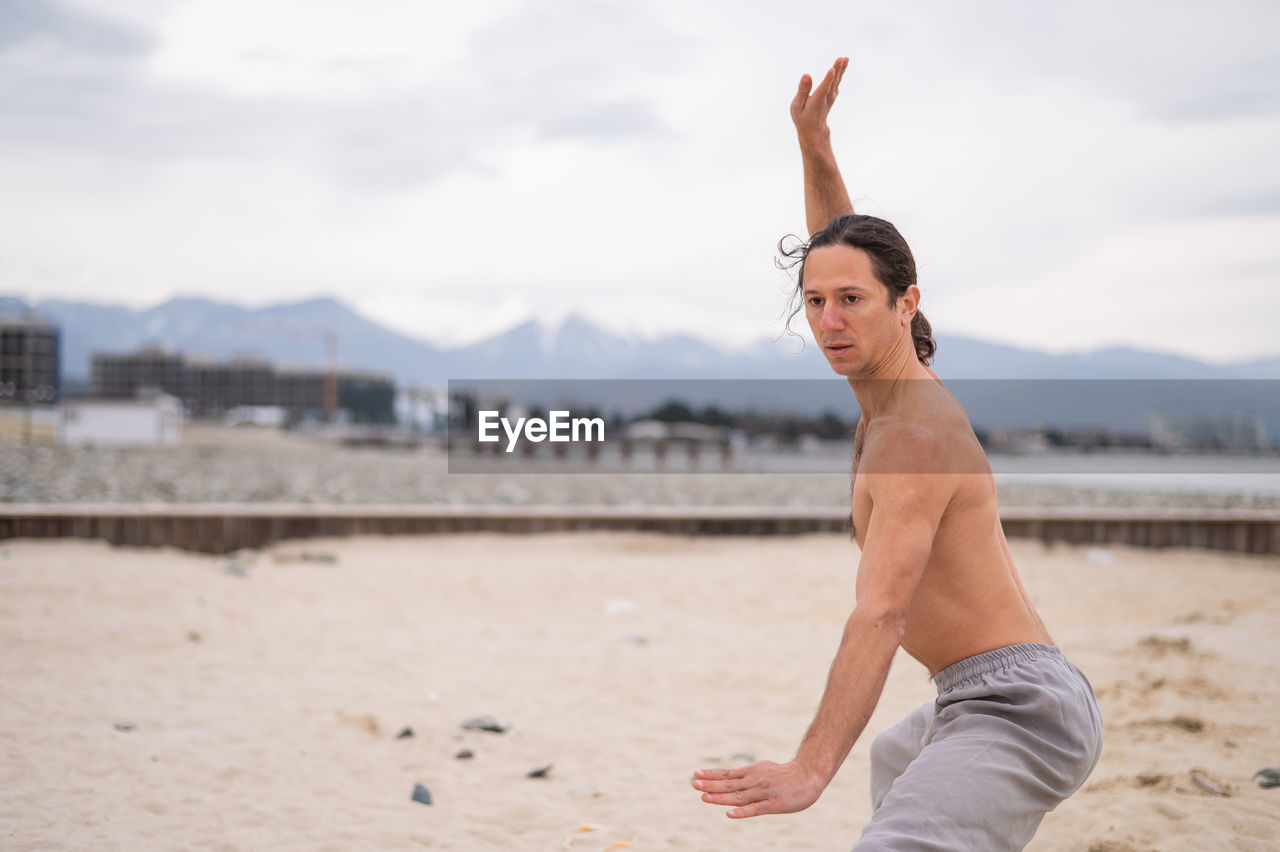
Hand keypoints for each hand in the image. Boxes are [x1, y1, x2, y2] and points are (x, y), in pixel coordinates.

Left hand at [691, 760, 825, 818]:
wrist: (809, 775)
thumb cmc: (785, 775)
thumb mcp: (763, 770)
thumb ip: (746, 776)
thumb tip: (729, 777)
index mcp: (752, 772)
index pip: (727, 774)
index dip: (711, 774)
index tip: (696, 774)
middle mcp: (755, 780)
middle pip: (729, 784)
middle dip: (710, 784)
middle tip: (693, 783)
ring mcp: (764, 792)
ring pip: (739, 796)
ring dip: (721, 797)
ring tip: (704, 797)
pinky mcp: (773, 804)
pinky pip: (755, 809)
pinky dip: (742, 812)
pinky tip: (729, 814)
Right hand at [790, 56, 848, 145]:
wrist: (813, 129)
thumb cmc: (802, 117)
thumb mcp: (797, 106)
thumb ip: (802, 91)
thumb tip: (806, 75)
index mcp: (817, 101)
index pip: (824, 88)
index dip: (828, 79)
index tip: (832, 69)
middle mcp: (826, 98)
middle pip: (833, 82)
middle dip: (837, 70)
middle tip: (842, 59)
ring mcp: (831, 97)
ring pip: (837, 81)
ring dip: (841, 69)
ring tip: (845, 59)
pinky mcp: (832, 95)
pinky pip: (837, 82)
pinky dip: (840, 73)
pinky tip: (843, 65)